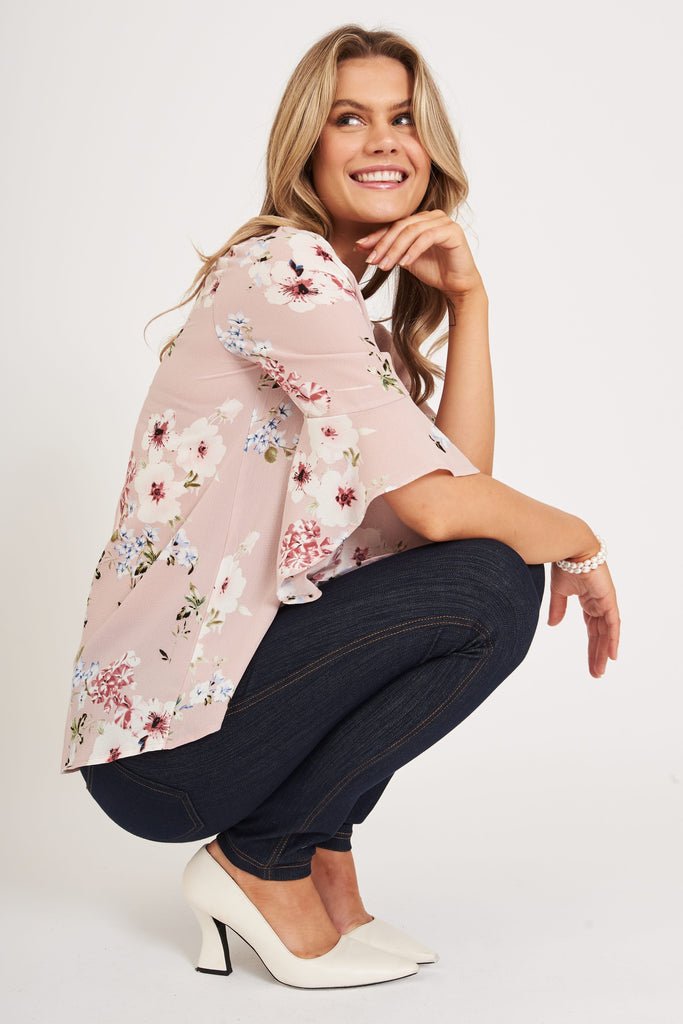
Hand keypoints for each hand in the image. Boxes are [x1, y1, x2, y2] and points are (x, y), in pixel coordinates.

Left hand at [355, 211, 483, 299]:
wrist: (456, 285)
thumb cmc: (434, 271)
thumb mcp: (403, 260)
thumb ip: (386, 250)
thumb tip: (359, 246)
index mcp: (420, 219)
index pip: (395, 225)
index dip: (376, 237)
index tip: (360, 248)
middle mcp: (432, 216)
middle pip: (401, 226)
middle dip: (384, 244)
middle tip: (372, 260)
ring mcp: (443, 221)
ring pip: (412, 231)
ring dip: (396, 249)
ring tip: (385, 265)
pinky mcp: (453, 231)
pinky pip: (427, 237)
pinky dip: (413, 251)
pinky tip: (404, 263)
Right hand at [548, 562, 620, 677]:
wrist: (570, 547)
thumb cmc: (564, 563)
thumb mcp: (558, 591)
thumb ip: (558, 608)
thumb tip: (553, 625)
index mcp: (589, 601)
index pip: (592, 629)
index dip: (592, 646)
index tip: (590, 664)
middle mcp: (599, 604)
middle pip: (600, 635)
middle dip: (598, 654)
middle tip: (596, 673)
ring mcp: (605, 602)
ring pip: (606, 633)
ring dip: (604, 652)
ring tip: (600, 670)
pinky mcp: (608, 600)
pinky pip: (613, 624)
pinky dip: (613, 640)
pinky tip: (612, 655)